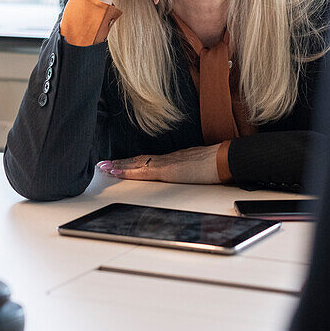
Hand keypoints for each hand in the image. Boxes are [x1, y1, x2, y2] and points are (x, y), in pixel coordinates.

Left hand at [97, 144, 221, 183]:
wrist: (226, 158)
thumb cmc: (217, 163)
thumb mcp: (200, 166)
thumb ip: (190, 168)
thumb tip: (187, 172)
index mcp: (174, 158)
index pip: (148, 159)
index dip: (132, 162)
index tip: (119, 163)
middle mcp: (167, 158)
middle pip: (139, 159)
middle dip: (120, 162)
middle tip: (103, 164)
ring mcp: (167, 163)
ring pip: (138, 163)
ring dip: (120, 166)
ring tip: (105, 168)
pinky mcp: (169, 170)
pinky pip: (144, 171)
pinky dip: (129, 171)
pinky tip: (119, 172)